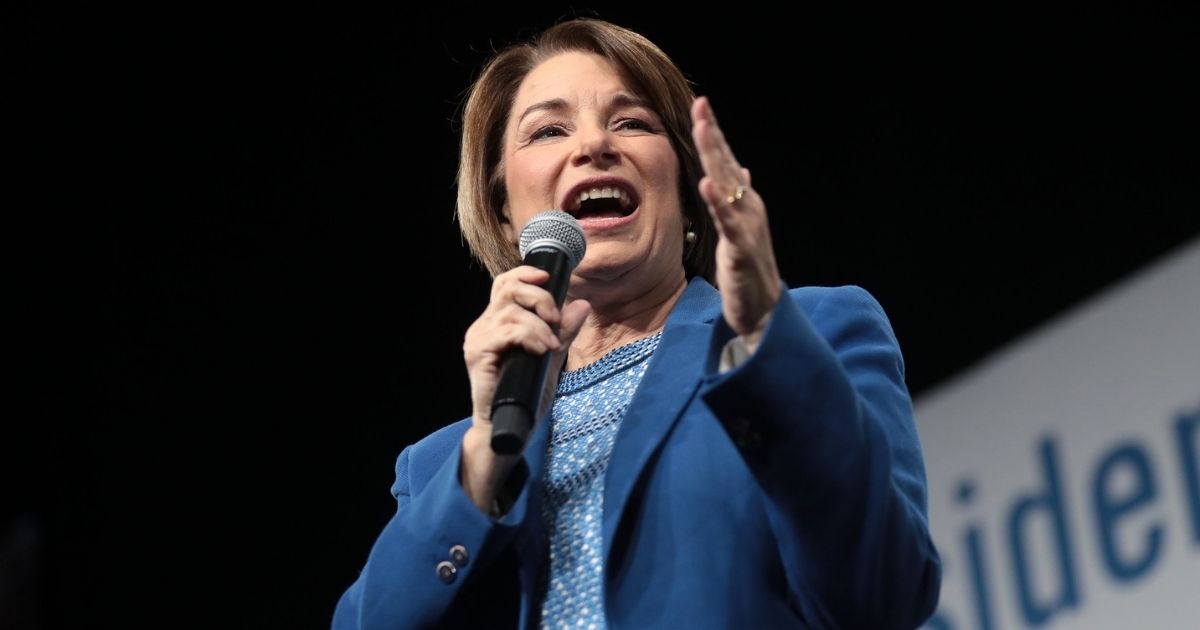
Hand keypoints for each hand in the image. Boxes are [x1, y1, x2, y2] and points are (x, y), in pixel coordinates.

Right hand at [460, 265, 589, 511]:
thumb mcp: (551, 358)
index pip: (506, 284)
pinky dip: (530, 336)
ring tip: (551, 344)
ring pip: (510, 310)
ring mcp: (478, 340)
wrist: (509, 429)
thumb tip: (582, 305)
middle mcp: (483, 327)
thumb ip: (563, 332)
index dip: (526, 274)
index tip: (549, 280)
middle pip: (507, 288)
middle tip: (555, 318)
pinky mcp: (477, 355)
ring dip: (539, 323)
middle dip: (539, 297)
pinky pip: (505, 331)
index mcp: (497, 323)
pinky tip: (542, 349)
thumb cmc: (525, 396)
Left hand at [691, 96, 781, 349]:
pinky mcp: (741, 248)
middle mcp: (748, 207)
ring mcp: (746, 226)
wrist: (762, 310)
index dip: (714, 134)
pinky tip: (706, 183)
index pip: (725, 161)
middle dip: (713, 134)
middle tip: (702, 105)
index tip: (701, 105)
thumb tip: (738, 170)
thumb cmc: (748, 270)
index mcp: (743, 202)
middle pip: (726, 164)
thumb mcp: (739, 228)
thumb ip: (735, 199)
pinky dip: (717, 201)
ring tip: (702, 130)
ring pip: (727, 185)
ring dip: (714, 156)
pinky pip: (728, 221)